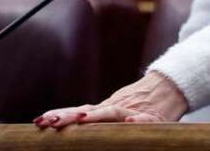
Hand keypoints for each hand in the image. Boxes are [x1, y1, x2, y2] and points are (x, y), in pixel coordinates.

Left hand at [34, 71, 187, 128]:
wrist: (170, 87)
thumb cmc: (141, 102)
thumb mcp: (116, 109)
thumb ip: (99, 117)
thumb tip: (72, 122)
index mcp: (105, 109)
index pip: (78, 112)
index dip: (60, 116)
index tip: (40, 120)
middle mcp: (114, 108)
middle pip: (88, 112)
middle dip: (68, 117)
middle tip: (48, 122)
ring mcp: (132, 110)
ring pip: (112, 113)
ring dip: (98, 116)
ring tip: (83, 120)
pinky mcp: (152, 118)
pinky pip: (146, 120)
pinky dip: (139, 120)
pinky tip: (130, 121)